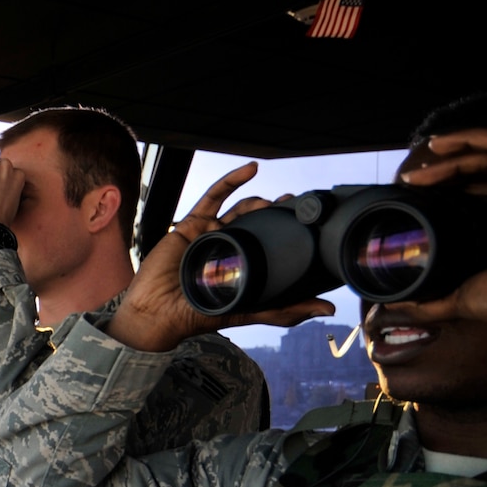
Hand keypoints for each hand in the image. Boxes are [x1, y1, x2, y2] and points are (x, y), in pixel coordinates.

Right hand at [107, 163, 332, 351]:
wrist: (158, 311)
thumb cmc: (195, 316)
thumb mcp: (248, 311)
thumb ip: (284, 310)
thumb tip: (328, 309)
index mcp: (241, 267)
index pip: (269, 243)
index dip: (287, 231)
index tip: (307, 222)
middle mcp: (228, 248)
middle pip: (256, 222)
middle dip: (276, 213)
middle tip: (295, 206)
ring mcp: (210, 233)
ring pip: (239, 208)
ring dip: (259, 200)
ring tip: (275, 202)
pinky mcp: (192, 222)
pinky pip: (214, 196)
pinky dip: (232, 181)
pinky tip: (250, 170)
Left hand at [398, 130, 486, 329]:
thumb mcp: (469, 298)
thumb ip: (434, 300)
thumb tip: (396, 307)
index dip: (461, 192)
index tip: (424, 198)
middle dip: (452, 173)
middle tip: (415, 181)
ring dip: (456, 157)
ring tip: (421, 167)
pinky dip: (473, 138)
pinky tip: (441, 144)